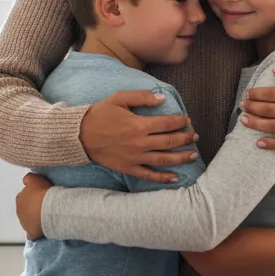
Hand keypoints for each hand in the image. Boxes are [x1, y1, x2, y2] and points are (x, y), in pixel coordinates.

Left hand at [16, 173, 52, 240]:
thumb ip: (28, 178)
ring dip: (34, 219)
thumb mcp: (34, 178)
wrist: (49, 209)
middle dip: (32, 208)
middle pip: (25, 209)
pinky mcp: (30, 233)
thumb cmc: (43, 193)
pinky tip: (41, 230)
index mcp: (19, 198)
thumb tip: (25, 180)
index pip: (24, 197)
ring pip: (28, 221)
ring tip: (46, 217)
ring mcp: (24, 223)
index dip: (32, 196)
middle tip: (43, 206)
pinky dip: (35, 232)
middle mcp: (19, 211)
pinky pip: (32, 234)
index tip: (40, 196)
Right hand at [79, 90, 197, 183]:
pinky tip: (175, 177)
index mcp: (139, 125)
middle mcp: (140, 143)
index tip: (187, 120)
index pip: (167, 124)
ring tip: (193, 155)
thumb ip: (142, 97)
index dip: (181, 122)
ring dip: (181, 158)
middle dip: (185, 139)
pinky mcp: (128, 168)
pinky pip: (148, 175)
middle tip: (195, 136)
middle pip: (169, 142)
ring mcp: (135, 157)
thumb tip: (162, 99)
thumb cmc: (100, 114)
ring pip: (163, 159)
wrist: (79, 135)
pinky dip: (162, 178)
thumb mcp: (119, 98)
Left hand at [239, 63, 274, 149]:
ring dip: (256, 123)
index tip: (248, 93)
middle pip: (269, 110)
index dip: (257, 94)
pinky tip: (259, 143)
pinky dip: (272, 144)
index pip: (272, 94)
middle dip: (252, 107)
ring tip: (243, 120)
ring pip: (273, 126)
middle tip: (242, 105)